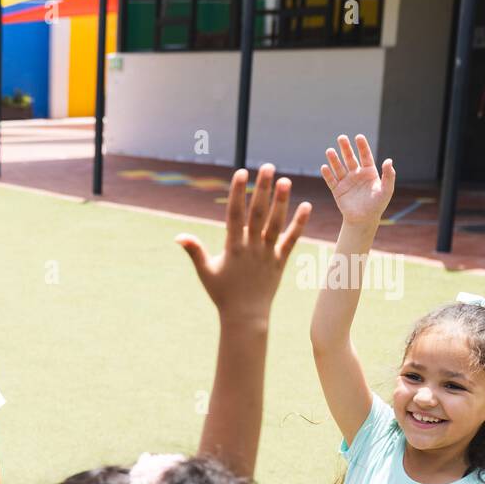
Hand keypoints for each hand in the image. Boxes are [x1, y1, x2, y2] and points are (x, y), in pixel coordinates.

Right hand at [175, 164, 310, 323]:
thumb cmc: (222, 294)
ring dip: (282, 202)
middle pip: (258, 213)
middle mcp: (252, 247)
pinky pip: (291, 240)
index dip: (238, 193)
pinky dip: (299, 224)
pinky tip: (306, 206)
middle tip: (267, 167)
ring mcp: (268, 253)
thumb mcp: (205, 272)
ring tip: (286, 180)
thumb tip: (178, 237)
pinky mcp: (280, 261)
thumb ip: (194, 252)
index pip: (236, 214)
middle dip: (263, 189)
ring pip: (276, 224)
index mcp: (233, 247)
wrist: (245, 316)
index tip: (241, 173)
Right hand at [322, 134, 394, 224]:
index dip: (362, 146)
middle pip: (350, 158)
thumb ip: (388, 175)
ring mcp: (346, 181)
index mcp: (369, 172)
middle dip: (345, 148)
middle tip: (341, 137)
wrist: (364, 219)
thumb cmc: (377, 204)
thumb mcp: (386, 190)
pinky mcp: (337, 190)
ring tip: (329, 150)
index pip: (365, 156)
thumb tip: (388, 160)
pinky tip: (324, 167)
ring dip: (334, 159)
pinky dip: (327, 174)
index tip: (358, 137)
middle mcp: (356, 174)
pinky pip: (331, 180)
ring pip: (339, 168)